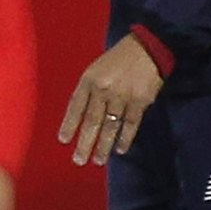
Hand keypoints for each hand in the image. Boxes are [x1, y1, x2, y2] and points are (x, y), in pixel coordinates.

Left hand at [59, 34, 163, 166]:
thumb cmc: (117, 60)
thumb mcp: (96, 69)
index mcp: (90, 79)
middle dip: (85, 143)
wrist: (146, 48)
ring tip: (98, 161)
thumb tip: (81, 118)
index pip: (76, 106)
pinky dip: (125, 139)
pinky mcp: (140, 101)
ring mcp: (122, 96)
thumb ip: (89, 90)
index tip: (64, 141)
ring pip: (110, 127)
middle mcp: (104, 89)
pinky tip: (119, 149)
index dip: (69, 124)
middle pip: (92, 121)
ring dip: (104, 146)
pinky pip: (130, 125)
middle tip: (79, 161)